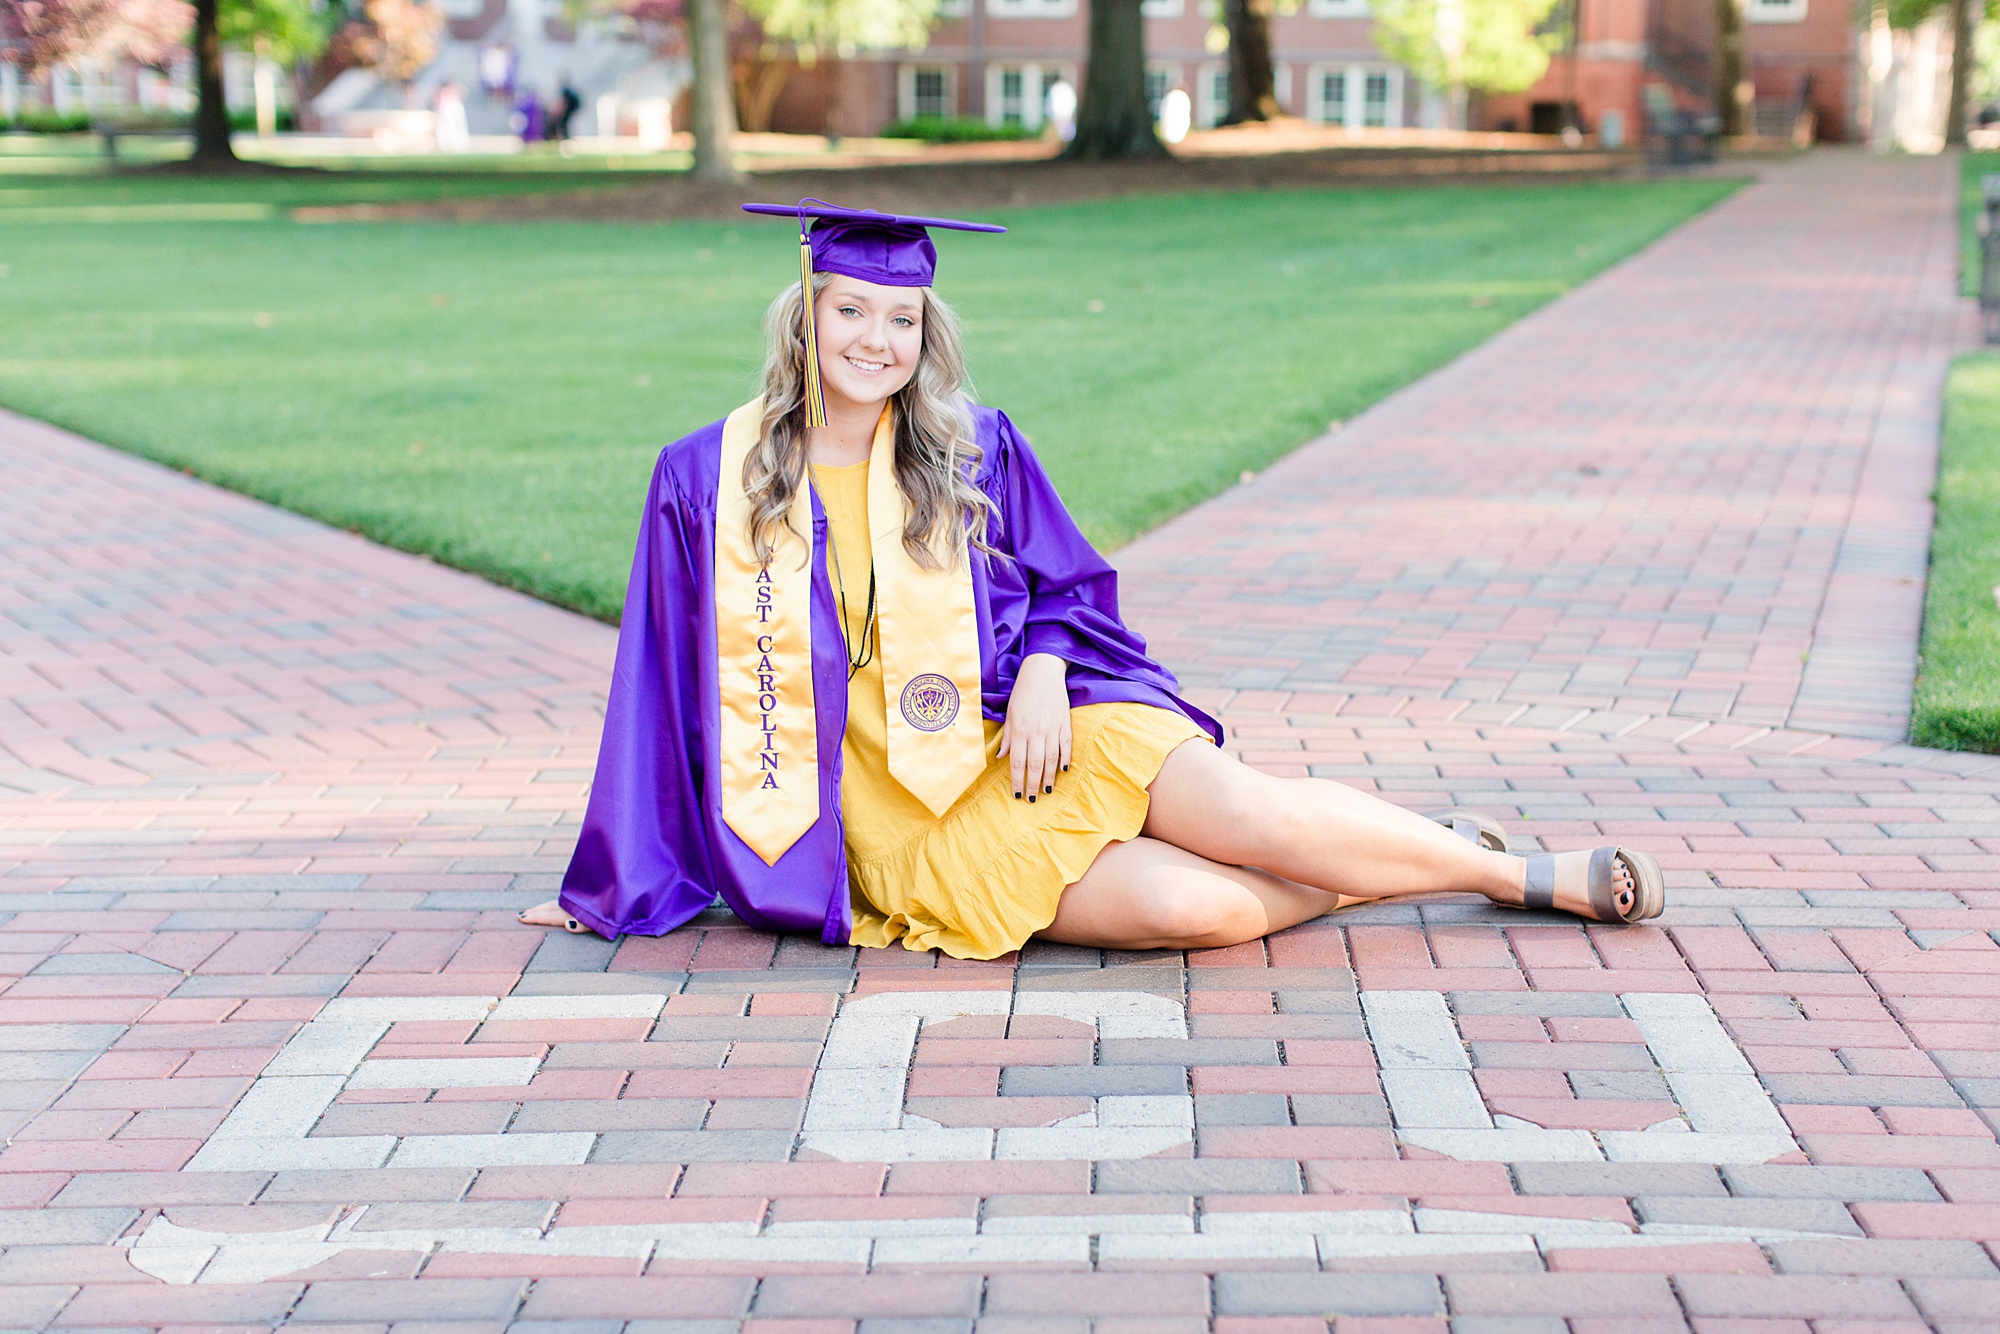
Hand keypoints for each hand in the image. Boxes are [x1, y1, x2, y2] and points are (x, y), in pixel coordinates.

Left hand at [998, 652, 1071, 802]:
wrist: (1043, 671)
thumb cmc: (1023, 691)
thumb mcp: (1010, 713)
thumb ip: (1007, 737)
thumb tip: (1001, 758)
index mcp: (1020, 729)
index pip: (1017, 762)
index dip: (1017, 780)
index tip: (1017, 794)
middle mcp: (1036, 731)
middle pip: (1034, 765)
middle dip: (1033, 784)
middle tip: (1032, 799)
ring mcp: (1053, 728)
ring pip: (1051, 759)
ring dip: (1049, 777)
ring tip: (1047, 791)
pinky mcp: (1065, 723)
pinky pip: (1066, 746)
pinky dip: (1065, 759)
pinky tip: (1063, 771)